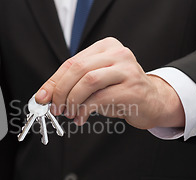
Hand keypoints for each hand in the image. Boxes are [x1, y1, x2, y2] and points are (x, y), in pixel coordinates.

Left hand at [35, 37, 184, 129]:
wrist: (153, 102)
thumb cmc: (120, 91)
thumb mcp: (95, 84)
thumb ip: (72, 84)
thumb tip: (44, 96)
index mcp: (106, 46)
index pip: (72, 62)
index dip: (53, 81)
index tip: (42, 97)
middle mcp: (118, 54)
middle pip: (78, 69)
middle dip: (61, 91)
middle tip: (55, 108)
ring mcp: (127, 70)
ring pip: (88, 81)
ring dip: (72, 100)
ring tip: (69, 113)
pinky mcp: (132, 88)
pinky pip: (100, 98)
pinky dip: (84, 110)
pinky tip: (80, 118)